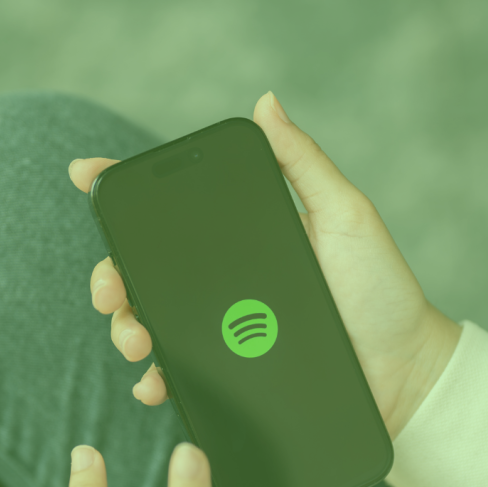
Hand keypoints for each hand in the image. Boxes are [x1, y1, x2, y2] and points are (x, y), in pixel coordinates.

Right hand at [69, 91, 461, 440]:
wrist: (401, 370)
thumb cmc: (381, 290)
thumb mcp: (346, 216)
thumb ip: (304, 164)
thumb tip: (266, 103)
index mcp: (242, 240)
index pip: (174, 214)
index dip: (125, 194)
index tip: (86, 176)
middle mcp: (225, 285)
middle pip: (146, 273)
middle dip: (112, 276)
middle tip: (110, 289)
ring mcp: (224, 332)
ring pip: (153, 324)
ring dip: (126, 328)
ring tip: (134, 338)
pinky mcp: (231, 377)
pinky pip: (181, 376)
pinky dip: (156, 379)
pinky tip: (153, 382)